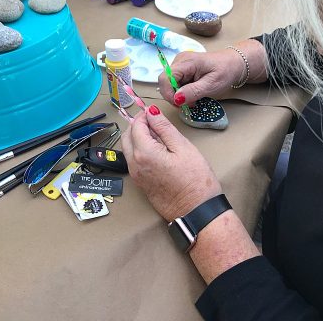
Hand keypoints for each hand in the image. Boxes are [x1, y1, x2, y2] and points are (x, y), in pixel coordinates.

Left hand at [121, 106, 221, 221]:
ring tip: (157, 136)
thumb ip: (164, 128)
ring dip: (137, 138)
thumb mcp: (183, 148)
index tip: (153, 111)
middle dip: (136, 126)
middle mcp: (134, 164)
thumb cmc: (195, 180)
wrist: (196, 211)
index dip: (143, 116)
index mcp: (143, 153)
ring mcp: (135, 175)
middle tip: (154, 121)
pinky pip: (133, 161)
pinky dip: (139, 150)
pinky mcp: (140, 183)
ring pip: (128, 149)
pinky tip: (156, 150)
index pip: (135, 126)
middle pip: (127, 137)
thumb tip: (152, 112)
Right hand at [159, 50, 242, 107]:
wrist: (234, 64)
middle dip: (174, 96)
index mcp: (186, 62)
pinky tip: (192, 93)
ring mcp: (180, 64)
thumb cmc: (226, 71)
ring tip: (193, 99)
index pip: (165, 78)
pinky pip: (175, 83)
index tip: (179, 104)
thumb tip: (176, 99)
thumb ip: (193, 92)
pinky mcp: (182, 69)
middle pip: (165, 82)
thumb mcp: (212, 85)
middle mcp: (179, 61)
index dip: (168, 93)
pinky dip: (182, 92)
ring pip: (169, 84)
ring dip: (178, 95)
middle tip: (189, 104)